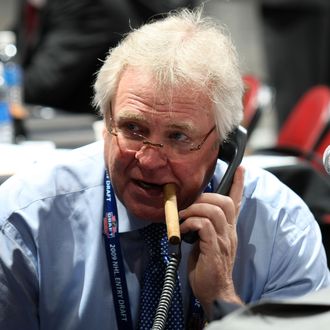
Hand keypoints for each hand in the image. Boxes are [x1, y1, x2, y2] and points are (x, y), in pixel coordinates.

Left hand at [179, 166, 244, 316]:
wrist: (214, 292)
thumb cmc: (207, 268)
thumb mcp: (206, 243)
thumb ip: (203, 228)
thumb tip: (190, 215)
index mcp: (228, 230)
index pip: (237, 203)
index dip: (238, 185)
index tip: (240, 169)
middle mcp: (229, 232)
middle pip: (225, 202)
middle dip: (205, 197)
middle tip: (188, 205)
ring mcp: (224, 240)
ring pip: (214, 211)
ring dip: (194, 210)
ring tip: (182, 218)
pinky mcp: (214, 248)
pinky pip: (204, 225)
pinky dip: (190, 223)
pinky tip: (183, 230)